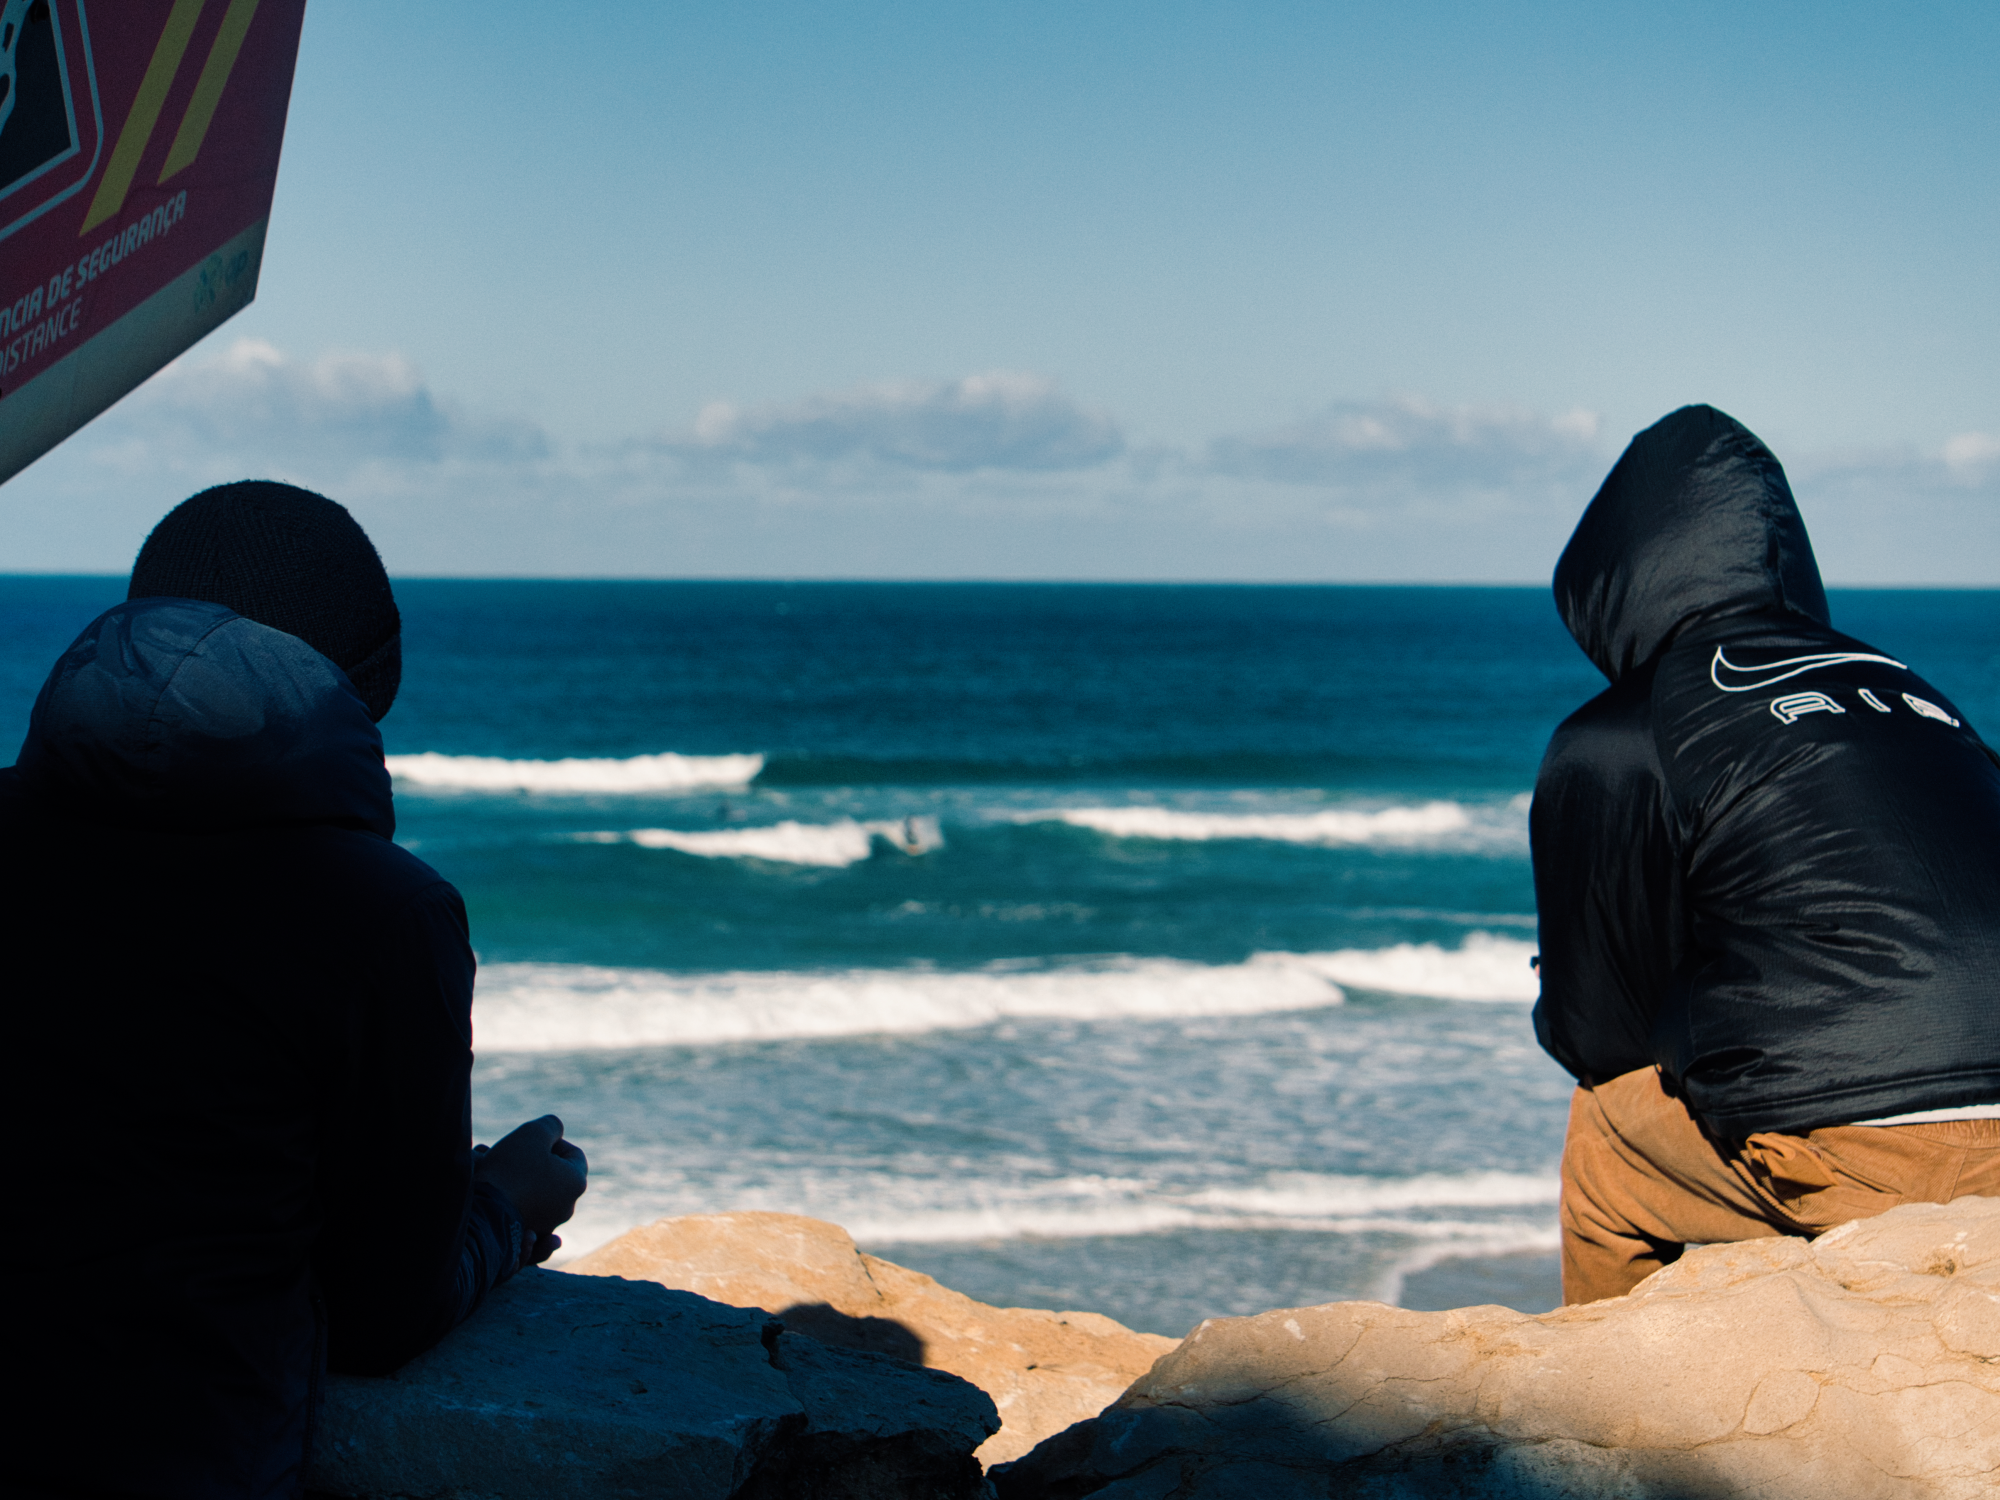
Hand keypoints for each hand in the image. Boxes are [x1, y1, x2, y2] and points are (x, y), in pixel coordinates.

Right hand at [475, 1115, 587, 1251]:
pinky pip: (522, 1218)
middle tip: (509, 1155)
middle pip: (553, 1176)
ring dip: (518, 1181)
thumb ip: (550, 1126)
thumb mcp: (533, 1133)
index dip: (552, 1142)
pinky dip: (511, 1204)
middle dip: (531, 1162)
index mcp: (576, 1183)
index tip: (530, 1142)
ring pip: (535, 1195)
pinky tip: (498, 1192)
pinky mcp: (524, 1241)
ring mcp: (545, 1227)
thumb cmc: (510, 1171)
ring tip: (493, 1171)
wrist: (482, 1214)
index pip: (573, 1154)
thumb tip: (555, 1131)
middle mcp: (566, 1209)